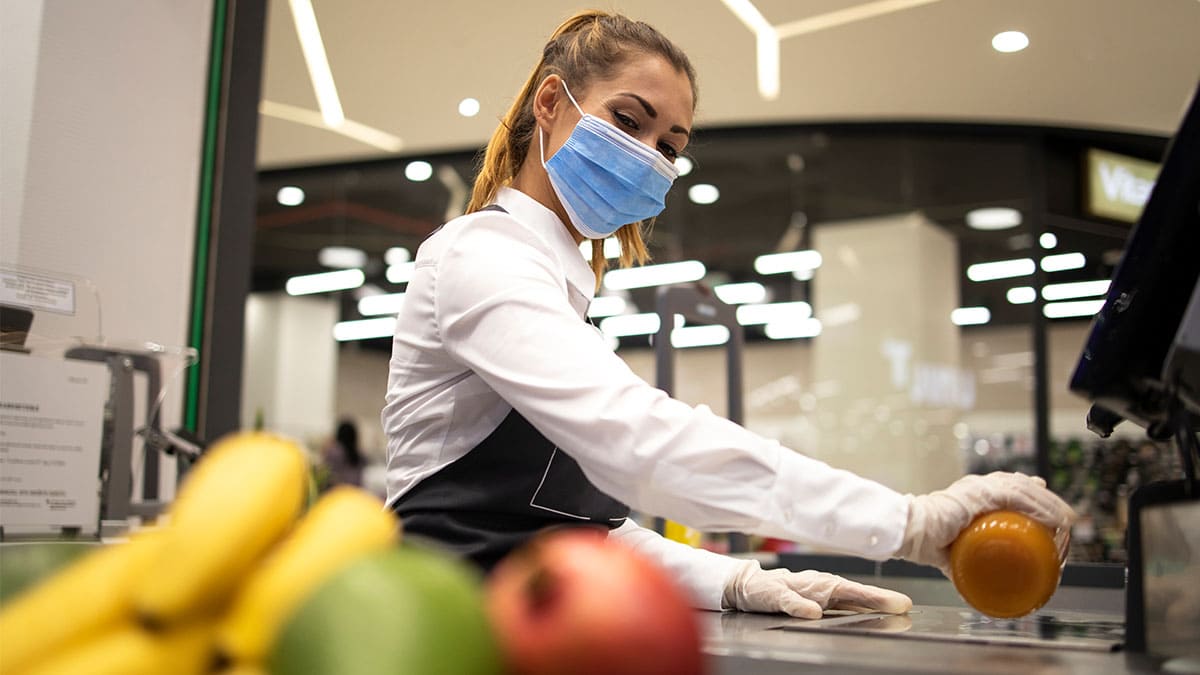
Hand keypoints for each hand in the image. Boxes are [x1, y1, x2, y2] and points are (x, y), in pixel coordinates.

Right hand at [723, 560, 912, 618]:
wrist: (746, 584)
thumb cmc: (784, 591)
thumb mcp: (815, 600)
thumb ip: (840, 605)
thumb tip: (873, 610)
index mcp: (826, 588)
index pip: (859, 594)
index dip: (881, 599)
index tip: (905, 605)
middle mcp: (816, 585)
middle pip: (850, 591)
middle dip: (875, 597)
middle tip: (900, 604)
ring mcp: (796, 588)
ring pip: (825, 592)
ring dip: (848, 596)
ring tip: (871, 602)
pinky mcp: (775, 594)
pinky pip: (789, 600)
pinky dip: (800, 605)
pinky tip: (813, 612)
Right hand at [896, 472, 1074, 573]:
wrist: (911, 532)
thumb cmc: (926, 540)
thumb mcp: (954, 550)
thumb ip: (965, 562)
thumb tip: (972, 589)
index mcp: (973, 494)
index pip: (1011, 486)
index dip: (1034, 493)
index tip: (1050, 506)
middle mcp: (979, 485)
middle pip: (1023, 486)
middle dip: (1048, 500)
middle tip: (1065, 518)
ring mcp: (980, 487)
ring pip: (1025, 490)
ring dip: (1050, 505)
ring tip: (1066, 522)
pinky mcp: (980, 493)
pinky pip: (1018, 497)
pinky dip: (1038, 508)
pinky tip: (1053, 519)